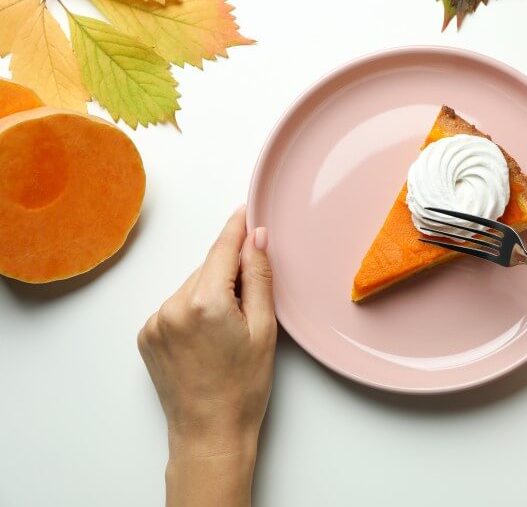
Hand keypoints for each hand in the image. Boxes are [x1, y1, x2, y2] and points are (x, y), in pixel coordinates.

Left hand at [138, 207, 274, 506]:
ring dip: (211, 292)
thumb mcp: (264, 329)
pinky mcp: (146, 335)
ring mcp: (155, 321)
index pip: (222, 249)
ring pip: (192, 286)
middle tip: (252, 302)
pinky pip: (175, 306)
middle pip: (208, 268)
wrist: (209, 432)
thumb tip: (256, 238)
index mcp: (205, 302)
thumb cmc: (242, 388)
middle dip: (230, 272)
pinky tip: (208, 336)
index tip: (246, 211)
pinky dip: (193, 309)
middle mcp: (172, 307)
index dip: (237, 228)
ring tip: (230, 328)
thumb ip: (259, 277)